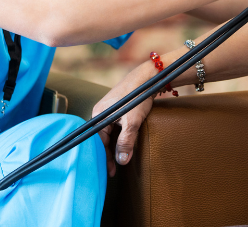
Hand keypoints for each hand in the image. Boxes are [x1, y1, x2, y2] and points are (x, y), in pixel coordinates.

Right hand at [92, 62, 156, 176]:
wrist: (148, 77)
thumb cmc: (137, 97)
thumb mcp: (132, 122)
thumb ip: (126, 142)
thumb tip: (121, 161)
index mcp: (99, 115)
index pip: (99, 142)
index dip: (105, 158)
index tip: (111, 172)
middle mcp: (101, 112)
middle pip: (102, 138)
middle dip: (109, 154)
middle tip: (115, 170)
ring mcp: (109, 110)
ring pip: (109, 133)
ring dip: (115, 146)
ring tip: (120, 159)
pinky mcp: (118, 108)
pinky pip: (115, 126)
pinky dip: (119, 137)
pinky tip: (124, 144)